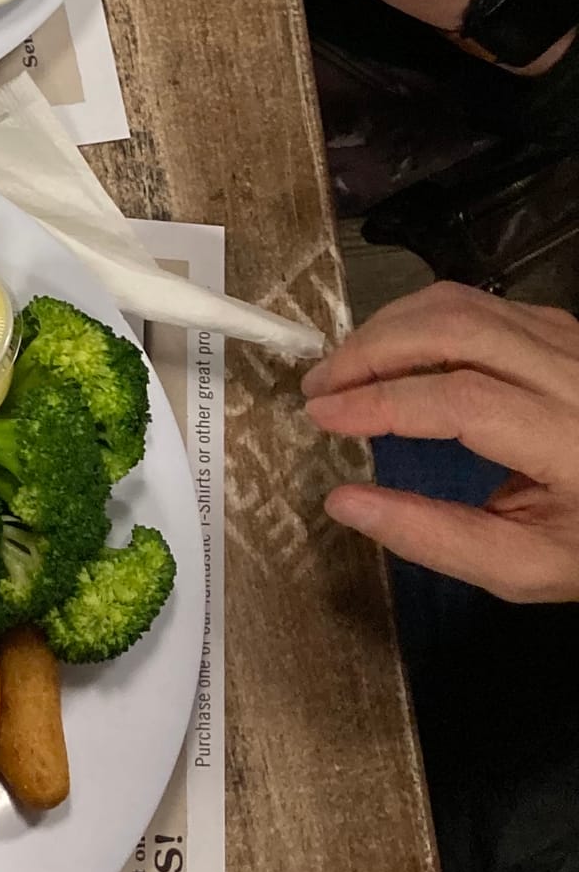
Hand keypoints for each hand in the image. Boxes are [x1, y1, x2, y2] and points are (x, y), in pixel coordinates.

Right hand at [307, 285, 578, 600]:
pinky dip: (421, 320)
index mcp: (571, 442)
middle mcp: (575, 377)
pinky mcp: (563, 328)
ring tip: (345, 369)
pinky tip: (393, 354)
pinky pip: (481, 304)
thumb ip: (435, 537)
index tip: (320, 418)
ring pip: (463, 303)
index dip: (380, 402)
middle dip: (371, 350)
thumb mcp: (526, 567)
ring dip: (389, 327)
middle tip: (317, 386)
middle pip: (456, 329)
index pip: (462, 400)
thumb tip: (342, 501)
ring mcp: (572, 341)